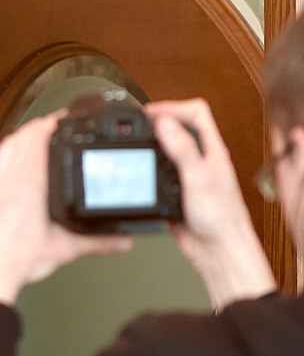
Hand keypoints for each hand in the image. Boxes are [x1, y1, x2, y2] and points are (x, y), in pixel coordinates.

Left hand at [0, 113, 131, 312]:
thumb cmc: (14, 261)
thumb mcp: (64, 249)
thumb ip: (98, 241)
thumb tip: (121, 239)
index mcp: (27, 184)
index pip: (38, 138)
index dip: (53, 123)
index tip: (66, 117)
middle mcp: (5, 180)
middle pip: (20, 138)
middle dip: (39, 127)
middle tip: (55, 123)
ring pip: (4, 150)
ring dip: (20, 139)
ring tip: (36, 136)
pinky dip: (6, 156)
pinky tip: (13, 163)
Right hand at [149, 99, 276, 307]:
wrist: (216, 249)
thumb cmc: (220, 217)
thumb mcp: (198, 178)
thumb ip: (181, 148)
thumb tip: (165, 122)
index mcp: (212, 150)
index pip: (196, 113)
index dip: (172, 106)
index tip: (149, 112)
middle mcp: (202, 159)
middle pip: (180, 126)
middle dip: (158, 121)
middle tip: (138, 124)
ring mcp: (188, 175)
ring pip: (168, 149)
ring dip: (152, 143)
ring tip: (135, 141)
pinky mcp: (175, 191)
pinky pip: (159, 173)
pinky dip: (147, 167)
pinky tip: (140, 171)